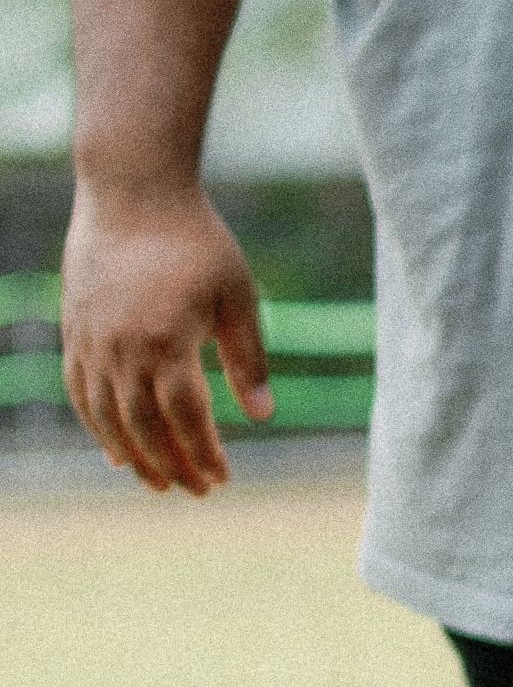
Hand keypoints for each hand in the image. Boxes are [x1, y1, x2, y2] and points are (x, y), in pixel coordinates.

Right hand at [60, 182, 272, 495]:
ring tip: (156, 482)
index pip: (186, 419)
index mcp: (167, 342)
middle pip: (144, 429)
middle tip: (195, 492)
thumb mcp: (237, 296)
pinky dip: (97, 426)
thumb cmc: (196, 242)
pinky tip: (115, 449)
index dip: (204, 455)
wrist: (132, 194)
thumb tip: (264, 416)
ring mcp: (91, 342)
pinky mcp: (74, 332)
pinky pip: (80, 393)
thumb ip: (249, 358)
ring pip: (106, 418)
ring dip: (132, 456)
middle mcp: (121, 349)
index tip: (223, 479)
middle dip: (171, 467)